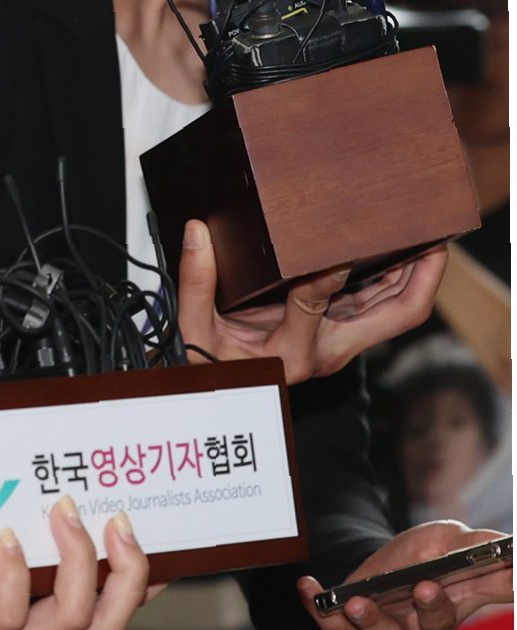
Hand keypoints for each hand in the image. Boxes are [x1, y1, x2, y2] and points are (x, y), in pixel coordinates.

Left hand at [0, 500, 150, 629]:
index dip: (133, 585)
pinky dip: (13, 578)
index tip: (152, 537)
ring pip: (70, 619)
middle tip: (121, 518)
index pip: (94, 617)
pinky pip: (3, 619)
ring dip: (80, 562)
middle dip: (127, 570)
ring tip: (68, 513)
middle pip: (103, 621)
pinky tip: (8, 543)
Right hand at [178, 219, 446, 382]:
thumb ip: (195, 282)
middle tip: (433, 239)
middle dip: (421, 277)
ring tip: (428, 234)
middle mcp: (327, 350)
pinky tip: (402, 252)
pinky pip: (381, 306)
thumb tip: (197, 232)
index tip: (336, 250)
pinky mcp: (340, 333)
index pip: (315, 307)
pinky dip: (397, 278)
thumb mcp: (195, 329)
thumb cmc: (211, 367)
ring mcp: (339, 342)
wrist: (225, 398)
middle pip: (394, 316)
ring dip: (417, 275)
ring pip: (396, 311)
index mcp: (291, 351)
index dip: (326, 278)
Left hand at [297, 521, 513, 629]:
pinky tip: (307, 587)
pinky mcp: (354, 627)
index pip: (457, 610)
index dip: (448, 603)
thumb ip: (482, 548)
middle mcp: (421, 629)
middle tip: (420, 588)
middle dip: (424, 612)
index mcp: (452, 611)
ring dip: (367, 623)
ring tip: (356, 602)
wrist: (392, 562)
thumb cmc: (430, 555)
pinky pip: (336, 627)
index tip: (437, 585)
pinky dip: (318, 609)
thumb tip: (515, 555)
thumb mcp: (452, 541)